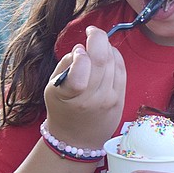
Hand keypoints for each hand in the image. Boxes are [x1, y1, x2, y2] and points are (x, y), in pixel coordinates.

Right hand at [44, 26, 125, 148]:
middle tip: (92, 31)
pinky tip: (107, 54)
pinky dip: (115, 56)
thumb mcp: (52, 88)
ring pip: (113, 60)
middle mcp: (92, 98)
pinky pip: (121, 69)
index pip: (80, 69)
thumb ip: (65, 65)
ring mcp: (109, 99)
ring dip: (106, 47)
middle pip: (101, 59)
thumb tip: (82, 48)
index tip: (77, 50)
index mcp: (69, 96)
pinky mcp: (121, 99)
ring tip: (97, 45)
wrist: (78, 140)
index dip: (80, 54)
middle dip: (97, 37)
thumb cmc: (62, 110)